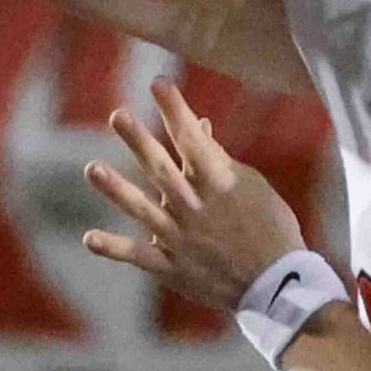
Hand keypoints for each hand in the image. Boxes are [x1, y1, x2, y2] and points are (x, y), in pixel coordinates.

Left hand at [82, 78, 305, 312]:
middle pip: (164, 172)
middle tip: (118, 115)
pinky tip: (89, 238)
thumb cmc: (268, 227)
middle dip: (141, 143)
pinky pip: (141, 258)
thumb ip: (218, 157)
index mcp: (220, 186)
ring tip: (90, 168)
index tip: (158, 82)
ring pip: (145, 211)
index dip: (176, 111)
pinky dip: (115, 249)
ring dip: (118, 190)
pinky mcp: (175, 269)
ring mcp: (183, 240)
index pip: (194, 142)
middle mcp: (197, 210)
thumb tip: (197, 124)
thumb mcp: (252, 187)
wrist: (281, 288)